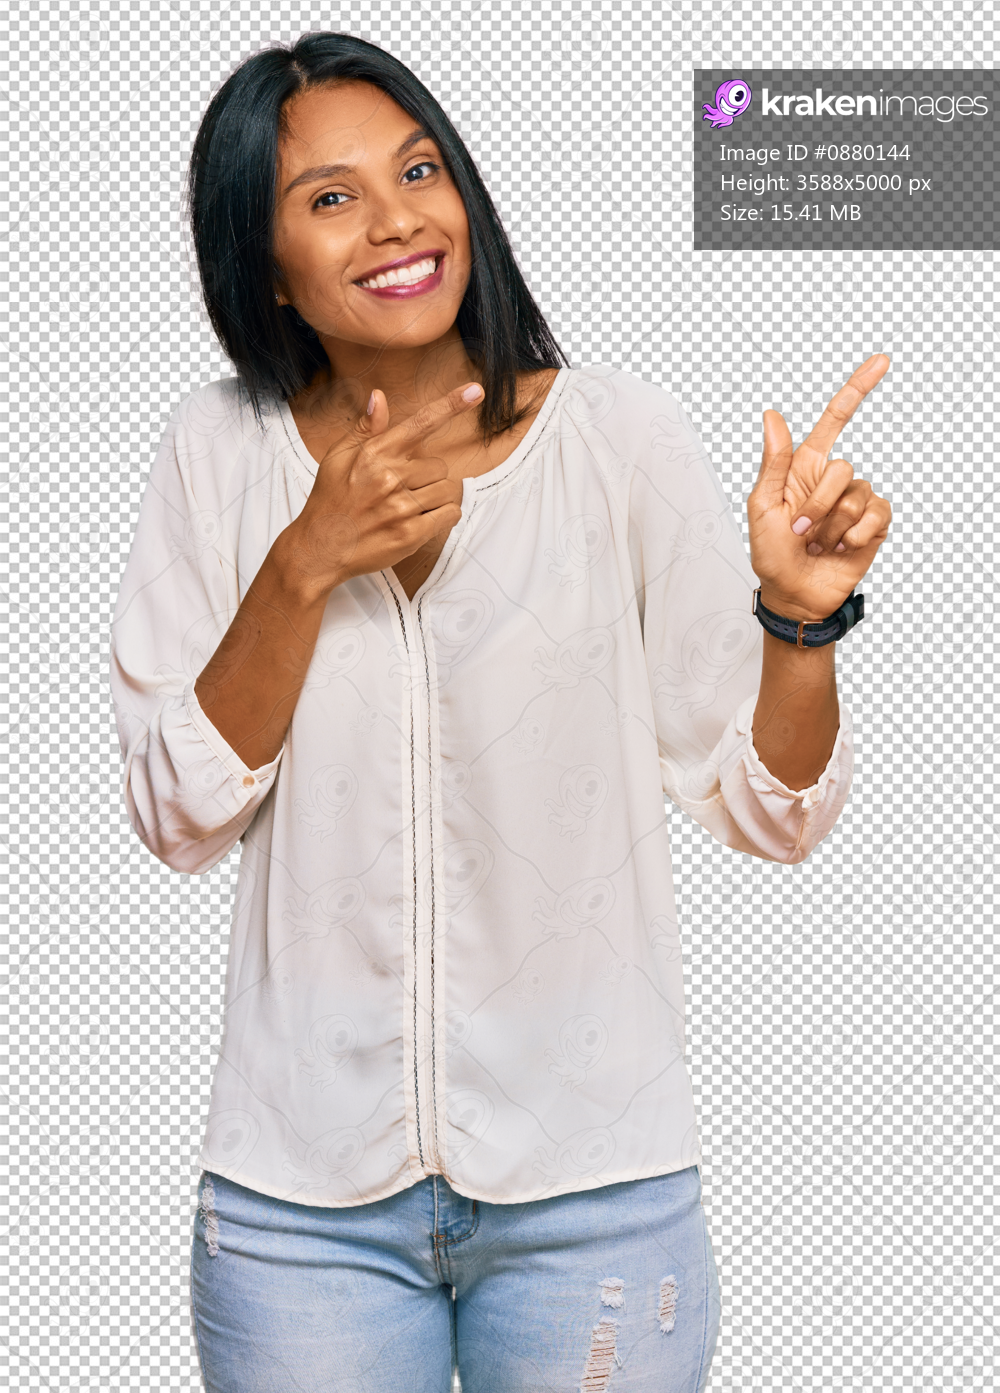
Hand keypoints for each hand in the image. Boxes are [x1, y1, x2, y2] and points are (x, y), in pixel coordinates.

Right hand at [278, 382, 482, 601]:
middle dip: (427, 477)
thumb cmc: (329, 501)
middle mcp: (390, 477)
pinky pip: (450, 515)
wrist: (319, 549)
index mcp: (375, 454)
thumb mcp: (337, 457)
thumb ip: (364, 429)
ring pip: (448, 490)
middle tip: (403, 491)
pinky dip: (444, 516)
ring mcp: (401, 507)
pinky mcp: (410, 534)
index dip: (451, 405)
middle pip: (439, 465)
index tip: (475, 391)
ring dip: (436, 497)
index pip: (421, 423)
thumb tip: (379, 397)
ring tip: (410, 507)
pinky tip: (422, 520)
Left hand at [747, 354, 892, 620]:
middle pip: (841, 468)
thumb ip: (773, 462)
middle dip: (817, 505)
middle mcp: (833, 481)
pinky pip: (875, 516)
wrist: (793, 594)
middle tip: (799, 532)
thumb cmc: (770, 553)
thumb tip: (772, 416)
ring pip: (856, 496)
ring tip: (817, 544)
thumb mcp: (762, 506)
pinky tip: (841, 549)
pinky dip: (854, 536)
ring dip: (831, 527)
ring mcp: (855, 502)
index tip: (881, 362)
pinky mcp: (873, 525)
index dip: (857, 390)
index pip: (835, 421)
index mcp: (804, 468)